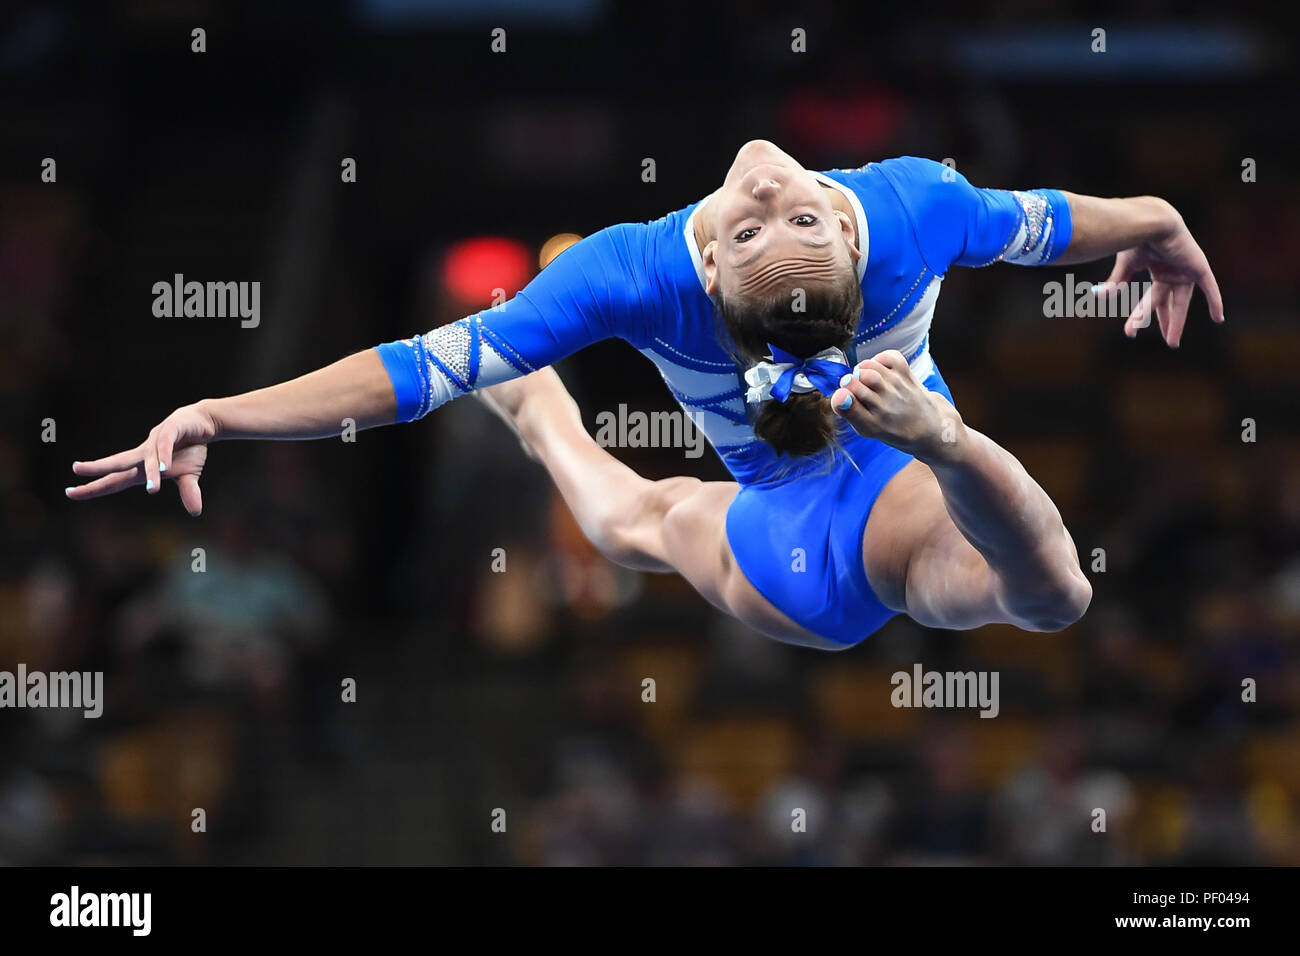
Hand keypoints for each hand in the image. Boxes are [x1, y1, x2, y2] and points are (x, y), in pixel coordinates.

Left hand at [65, 402, 216, 515]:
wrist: (202, 422)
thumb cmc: (189, 448)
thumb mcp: (189, 475)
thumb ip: (188, 492)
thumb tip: (195, 513)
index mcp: (141, 468)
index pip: (113, 480)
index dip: (93, 487)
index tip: (70, 492)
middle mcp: (143, 454)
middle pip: (117, 462)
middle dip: (97, 467)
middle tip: (75, 468)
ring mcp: (155, 441)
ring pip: (147, 458)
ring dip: (151, 474)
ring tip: (153, 490)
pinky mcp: (171, 430)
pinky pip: (165, 444)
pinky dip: (164, 455)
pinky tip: (166, 467)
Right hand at [830, 350, 962, 460]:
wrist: (929, 427)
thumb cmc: (892, 427)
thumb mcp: (868, 429)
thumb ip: (850, 412)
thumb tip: (839, 394)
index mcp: (871, 426)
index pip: (848, 406)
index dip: (839, 398)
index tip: (843, 397)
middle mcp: (885, 407)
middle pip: (854, 383)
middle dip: (849, 383)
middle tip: (855, 389)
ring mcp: (897, 389)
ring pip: (868, 368)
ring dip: (861, 371)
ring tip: (866, 381)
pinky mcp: (907, 375)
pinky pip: (887, 357)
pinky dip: (879, 359)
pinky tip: (880, 371)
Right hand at [1094, 203, 1224, 346]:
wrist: (1150, 221)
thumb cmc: (1135, 237)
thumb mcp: (1125, 265)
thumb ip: (1116, 282)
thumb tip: (1097, 297)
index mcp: (1157, 267)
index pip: (1151, 297)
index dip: (1142, 314)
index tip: (1132, 330)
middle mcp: (1173, 270)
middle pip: (1169, 302)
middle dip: (1166, 322)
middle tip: (1168, 342)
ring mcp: (1186, 269)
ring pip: (1182, 301)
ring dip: (1177, 321)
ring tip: (1171, 343)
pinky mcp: (1198, 266)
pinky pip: (1209, 287)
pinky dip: (1215, 302)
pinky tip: (1219, 319)